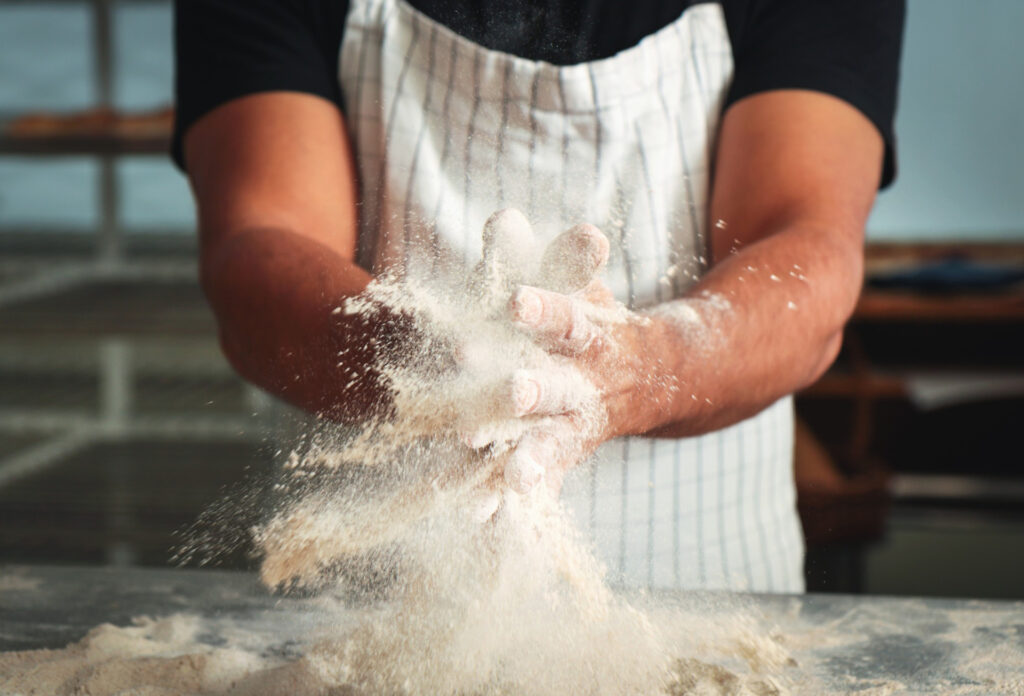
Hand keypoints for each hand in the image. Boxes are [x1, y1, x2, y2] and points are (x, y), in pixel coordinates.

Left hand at [468, 212, 669, 501]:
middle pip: (559, 388)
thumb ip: (537, 253)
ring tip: (510, 474)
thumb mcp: (574, 280)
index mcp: (589, 335)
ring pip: (552, 443)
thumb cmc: (595, 319)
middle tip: (508, 391)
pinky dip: (513, 502)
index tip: (513, 300)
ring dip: (530, 456)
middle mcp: (586, 383)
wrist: (658, 376)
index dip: (542, 310)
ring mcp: (577, 425)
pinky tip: (483, 522)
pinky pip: (541, 483)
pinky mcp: (564, 457)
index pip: (566, 319)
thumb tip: (502, 216)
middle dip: (530, 392)